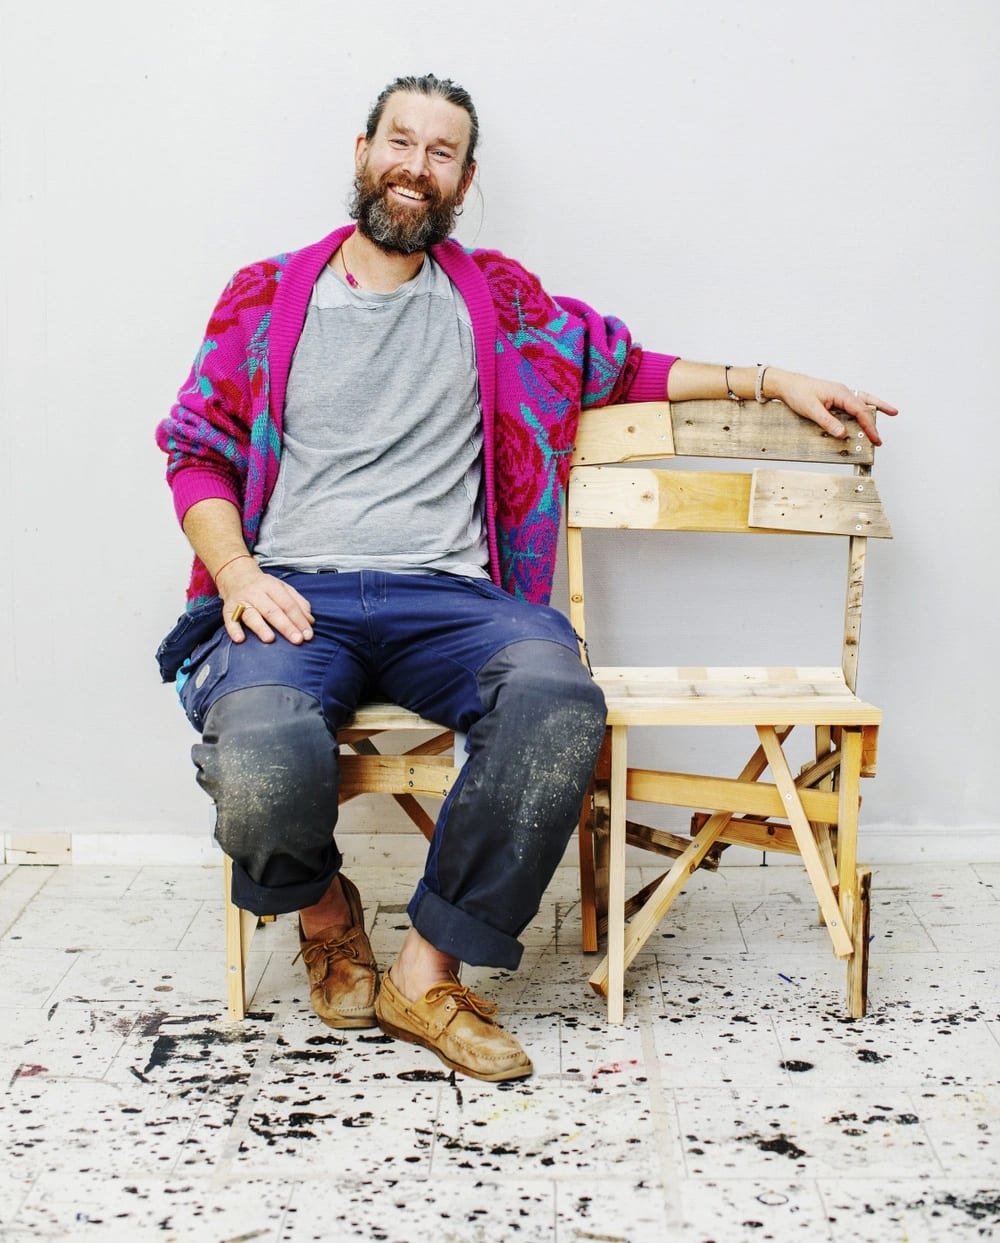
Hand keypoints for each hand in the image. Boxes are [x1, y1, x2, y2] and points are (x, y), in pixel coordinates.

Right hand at [216, 558, 314, 644]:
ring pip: (251, 615)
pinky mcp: (228, 609)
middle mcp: (256, 593)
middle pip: (272, 611)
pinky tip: (240, 639)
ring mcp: (241, 601)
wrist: (236, 576)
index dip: (299, 620)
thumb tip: (310, 621)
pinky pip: (230, 620)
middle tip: (297, 640)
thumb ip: (298, 603)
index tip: (308, 635)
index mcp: (272, 587)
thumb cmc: (265, 587)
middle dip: (286, 626)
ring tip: (270, 639)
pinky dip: (233, 629)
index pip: (288, 604)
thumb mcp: (283, 589)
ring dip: (260, 627)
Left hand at [765, 368, 897, 445]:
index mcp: (841, 393)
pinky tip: (864, 413)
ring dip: (876, 407)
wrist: (787, 384)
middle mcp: (843, 392)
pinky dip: (862, 408)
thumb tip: (842, 433)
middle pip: (865, 406)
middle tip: (880, 438)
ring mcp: (840, 394)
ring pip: (863, 401)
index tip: (874, 438)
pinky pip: (853, 403)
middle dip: (874, 422)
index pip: (860, 411)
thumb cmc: (798, 392)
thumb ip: (827, 421)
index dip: (869, 426)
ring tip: (890, 411)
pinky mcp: (835, 398)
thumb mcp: (811, 409)